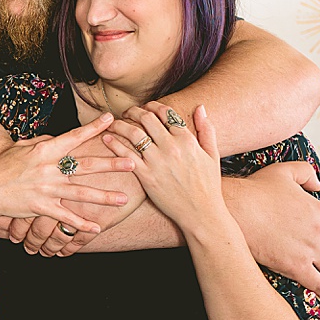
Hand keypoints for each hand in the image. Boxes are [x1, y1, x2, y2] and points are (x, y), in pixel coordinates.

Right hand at [0, 114, 134, 238]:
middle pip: (85, 165)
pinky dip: (81, 224)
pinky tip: (97, 228)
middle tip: (133, 161)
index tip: (111, 120)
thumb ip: (41, 143)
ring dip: (105, 197)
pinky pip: (65, 217)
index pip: (73, 137)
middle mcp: (48, 169)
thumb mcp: (19, 148)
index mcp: (43, 151)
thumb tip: (58, 139)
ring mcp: (46, 189)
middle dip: (111, 163)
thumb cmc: (0, 168)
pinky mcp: (41, 208)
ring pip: (81, 193)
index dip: (93, 128)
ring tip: (124, 199)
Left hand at [102, 102, 224, 231]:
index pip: (165, 113)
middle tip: (127, 112)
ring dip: (120, 124)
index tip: (146, 107)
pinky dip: (114, 143)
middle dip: (134, 111)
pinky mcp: (146, 176)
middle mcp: (171, 147)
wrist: (201, 214)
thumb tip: (200, 107)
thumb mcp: (212, 155)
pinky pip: (126, 154)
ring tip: (114, 123)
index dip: (153, 106)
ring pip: (133, 133)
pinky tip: (107, 138)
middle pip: (147, 118)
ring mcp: (158, 161)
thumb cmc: (208, 186)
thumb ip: (207, 130)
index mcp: (187, 140)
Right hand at [224, 160, 319, 296]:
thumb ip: (305, 173)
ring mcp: (309, 251)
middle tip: (319, 253)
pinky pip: (318, 283)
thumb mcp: (283, 171)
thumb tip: (318, 186)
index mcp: (318, 210)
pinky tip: (318, 287)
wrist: (235, 210)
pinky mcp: (296, 267)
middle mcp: (319, 231)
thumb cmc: (254, 191)